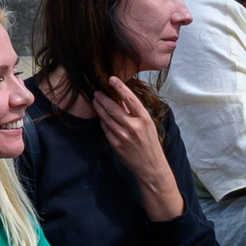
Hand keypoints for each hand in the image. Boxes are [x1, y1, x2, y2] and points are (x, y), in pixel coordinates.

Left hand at [92, 79, 181, 219]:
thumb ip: (135, 113)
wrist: (150, 166)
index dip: (120, 87)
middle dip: (103, 98)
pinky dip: (102, 121)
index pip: (130, 98)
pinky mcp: (115, 144)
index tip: (112, 79)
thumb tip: (122, 100)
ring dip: (99, 108)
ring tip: (95, 101)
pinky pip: (106, 129)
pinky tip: (100, 116)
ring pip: (106, 118)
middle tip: (97, 92)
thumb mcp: (148, 125)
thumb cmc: (151, 143)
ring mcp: (123, 136)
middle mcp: (133, 126)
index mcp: (144, 119)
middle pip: (113, 108)